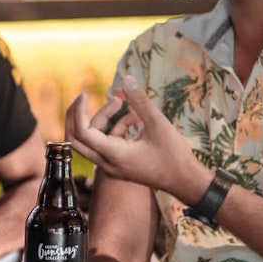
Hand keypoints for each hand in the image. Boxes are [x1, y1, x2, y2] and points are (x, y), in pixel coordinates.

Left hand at [66, 75, 200, 200]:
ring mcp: (112, 166)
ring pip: (93, 139)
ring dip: (103, 119)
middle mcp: (107, 163)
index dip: (78, 111)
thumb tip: (126, 79)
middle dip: (77, 116)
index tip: (84, 93)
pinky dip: (115, 128)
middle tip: (84, 97)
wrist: (186, 182)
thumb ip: (140, 101)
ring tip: (121, 103)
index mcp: (114, 154)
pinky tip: (134, 117)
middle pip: (77, 139)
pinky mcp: (119, 164)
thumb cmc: (174, 156)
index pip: (82, 132)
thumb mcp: (159, 124)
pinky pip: (107, 143)